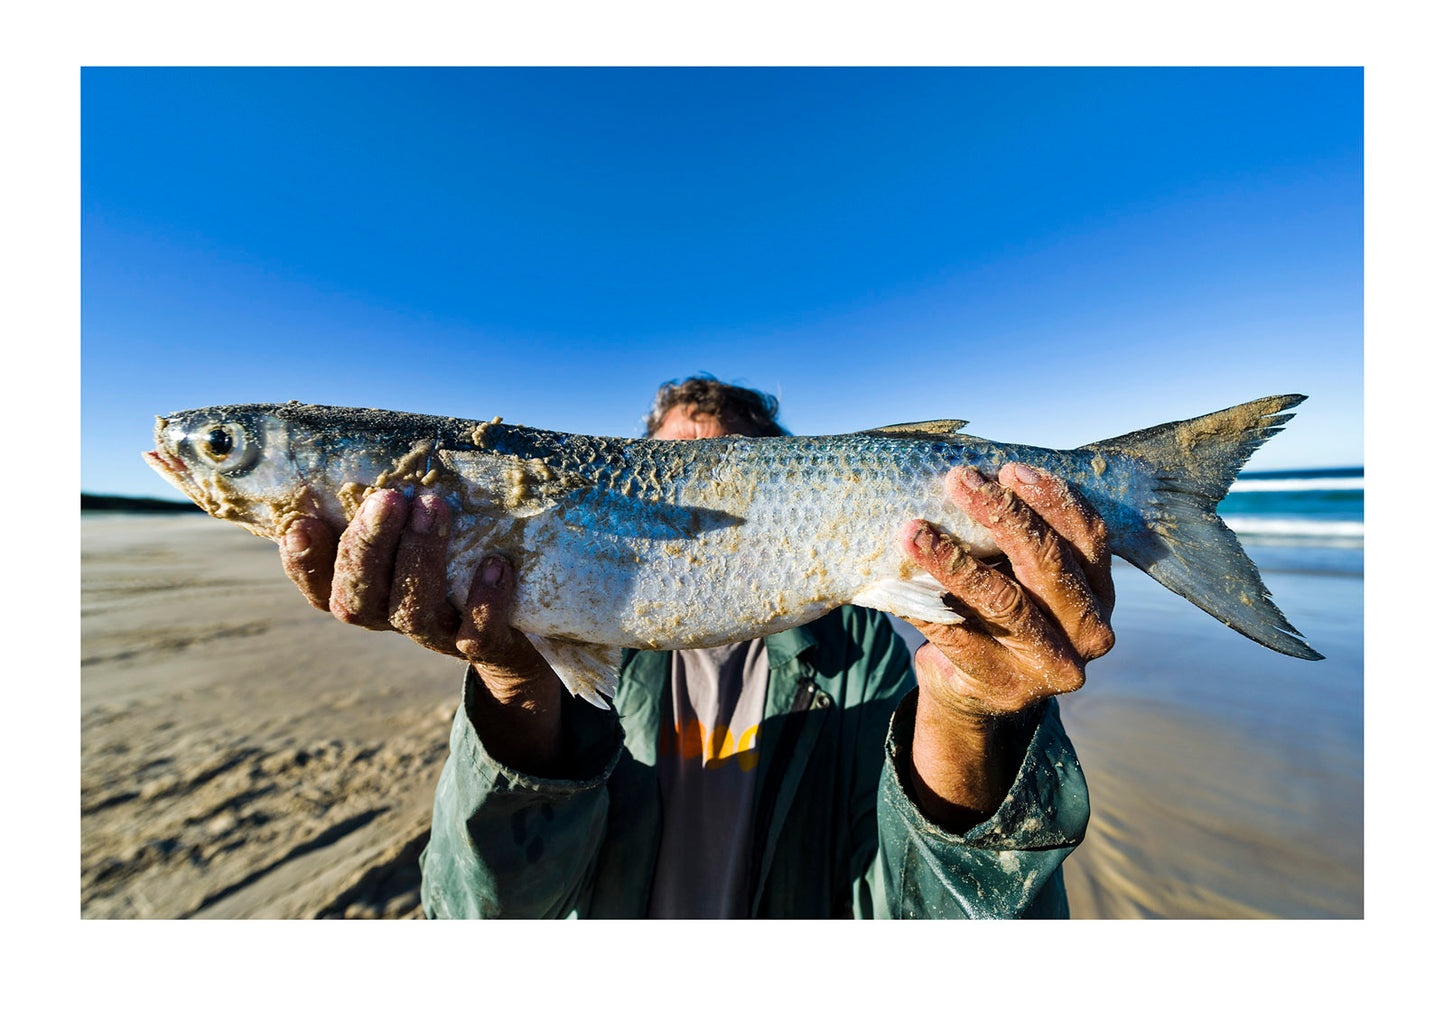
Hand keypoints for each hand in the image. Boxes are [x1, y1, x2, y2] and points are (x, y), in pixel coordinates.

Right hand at [279, 492, 563, 769]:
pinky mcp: (479, 645)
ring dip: (420, 557)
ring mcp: (433, 634)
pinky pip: (477, 634)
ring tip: (433, 507)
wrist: (508, 630)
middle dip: (368, 546)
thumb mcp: (408, 535)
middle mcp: (388, 616)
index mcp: (362, 591)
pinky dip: (484, 601)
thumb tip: (362, 455)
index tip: (301, 525)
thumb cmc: (447, 560)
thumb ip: (383, 509)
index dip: (304, 563)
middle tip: (386, 498)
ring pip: (412, 610)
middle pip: (359, 596)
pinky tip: (495, 563)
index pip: (319, 586)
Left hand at [901, 461, 1114, 715]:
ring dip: (954, 561)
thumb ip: (1017, 536)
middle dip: (1002, 516)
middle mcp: (1090, 632)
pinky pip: (959, 637)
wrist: (974, 689)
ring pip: (1004, 601)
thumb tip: (970, 476)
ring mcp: (1052, 665)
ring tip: (914, 531)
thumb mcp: (1021, 574)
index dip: (1050, 499)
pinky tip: (895, 583)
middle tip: (959, 481)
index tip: (1007, 469)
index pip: (1087, 537)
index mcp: (1100, 591)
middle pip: (1048, 564)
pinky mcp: (1005, 686)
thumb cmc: (1000, 612)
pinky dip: (924, 606)